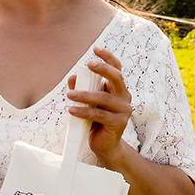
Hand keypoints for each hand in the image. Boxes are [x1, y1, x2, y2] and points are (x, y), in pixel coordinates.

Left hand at [66, 47, 133, 164]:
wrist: (105, 146)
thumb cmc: (95, 121)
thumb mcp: (87, 103)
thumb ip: (81, 89)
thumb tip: (72, 77)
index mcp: (118, 89)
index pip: (117, 68)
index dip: (108, 57)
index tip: (95, 49)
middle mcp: (124, 97)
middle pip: (116, 78)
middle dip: (103, 69)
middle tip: (88, 64)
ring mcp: (124, 111)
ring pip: (104, 98)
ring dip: (85, 95)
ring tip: (69, 94)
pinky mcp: (118, 124)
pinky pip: (99, 115)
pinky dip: (84, 112)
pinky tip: (71, 110)